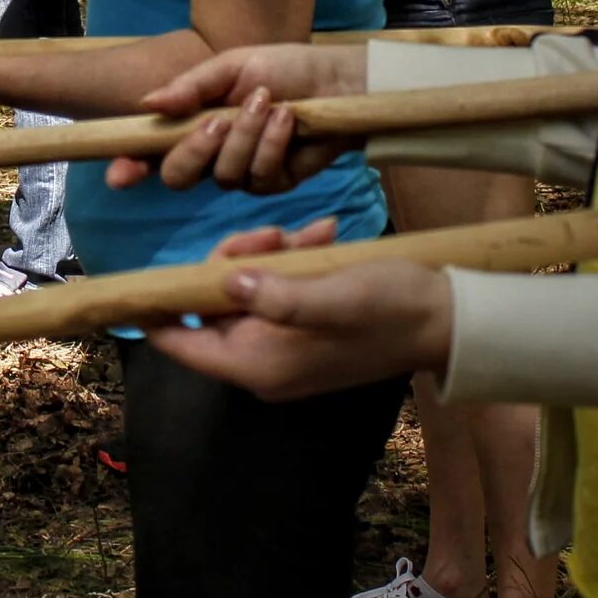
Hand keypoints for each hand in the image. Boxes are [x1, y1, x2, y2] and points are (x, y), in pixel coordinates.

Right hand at [104, 44, 367, 193]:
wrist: (337, 81)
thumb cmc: (283, 67)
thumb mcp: (233, 66)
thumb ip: (191, 87)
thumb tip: (146, 103)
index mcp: (192, 124)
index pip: (150, 153)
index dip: (131, 166)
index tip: (120, 174)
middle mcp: (211, 153)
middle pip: (177, 176)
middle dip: (195, 150)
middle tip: (217, 121)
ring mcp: (241, 172)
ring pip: (223, 175)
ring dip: (246, 136)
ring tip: (269, 102)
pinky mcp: (274, 183)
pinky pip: (260, 177)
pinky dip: (272, 144)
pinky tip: (288, 120)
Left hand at [144, 241, 455, 401]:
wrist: (448, 319)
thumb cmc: (391, 309)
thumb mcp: (334, 296)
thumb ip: (277, 295)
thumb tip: (225, 283)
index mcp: (257, 365)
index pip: (178, 342)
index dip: (156, 306)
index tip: (149, 264)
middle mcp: (261, 364)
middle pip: (208, 307)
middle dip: (232, 262)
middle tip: (272, 233)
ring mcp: (282, 349)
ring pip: (242, 291)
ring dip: (268, 255)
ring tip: (308, 234)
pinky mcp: (302, 330)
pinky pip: (275, 291)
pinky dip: (292, 261)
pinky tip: (321, 237)